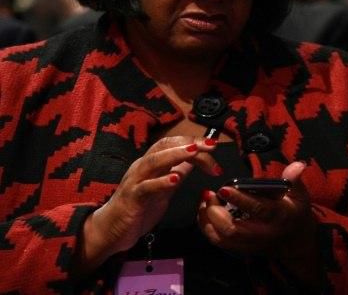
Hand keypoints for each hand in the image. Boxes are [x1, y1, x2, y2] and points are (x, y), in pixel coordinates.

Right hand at [74, 136, 218, 275]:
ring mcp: (135, 181)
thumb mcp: (164, 189)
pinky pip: (146, 187)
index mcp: (150, 163)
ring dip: (176, 155)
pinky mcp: (132, 199)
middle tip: (212, 145)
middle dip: (190, 144)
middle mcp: (142, 167)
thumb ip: (178, 173)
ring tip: (195, 152)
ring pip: (155, 161)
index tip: (214, 145)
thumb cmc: (138, 208)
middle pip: (165, 147)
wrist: (110, 231)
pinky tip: (176, 179)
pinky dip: (161, 181)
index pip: (172, 144)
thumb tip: (196, 159)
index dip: (193, 142)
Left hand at [198, 161, 320, 285]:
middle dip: (216, 212)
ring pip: (223, 238)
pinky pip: (219, 242)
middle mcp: (263, 233)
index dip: (240, 199)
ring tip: (204, 201)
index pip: (259, 209)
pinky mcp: (241, 249)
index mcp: (279, 216)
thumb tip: (297, 164)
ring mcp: (250, 244)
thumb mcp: (300, 195)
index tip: (224, 188)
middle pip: (234, 228)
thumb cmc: (296, 213)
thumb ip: (294, 180)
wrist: (295, 242)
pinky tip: (204, 212)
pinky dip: (207, 228)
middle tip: (209, 194)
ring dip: (208, 220)